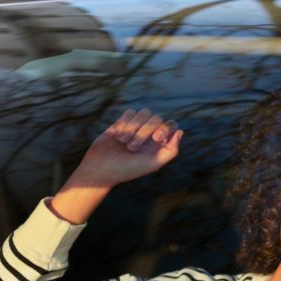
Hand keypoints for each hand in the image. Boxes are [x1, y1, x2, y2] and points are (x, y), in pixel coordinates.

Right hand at [50, 108, 182, 223]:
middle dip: (144, 131)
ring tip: (123, 142)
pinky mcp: (122, 122)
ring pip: (143, 112)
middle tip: (132, 147)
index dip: (165, 128)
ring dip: (133, 127)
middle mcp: (149, 134)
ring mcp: (136, 127)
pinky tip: (117, 135)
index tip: (156, 138)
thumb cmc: (127, 169)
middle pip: (157, 118)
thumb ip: (171, 151)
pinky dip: (124, 123)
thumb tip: (180, 132)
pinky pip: (130, 112)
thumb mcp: (153, 164)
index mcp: (159, 144)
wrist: (100, 168)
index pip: (171, 125)